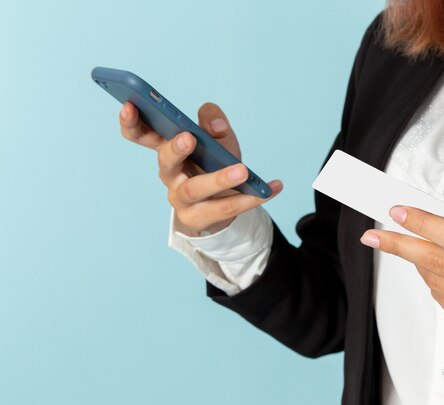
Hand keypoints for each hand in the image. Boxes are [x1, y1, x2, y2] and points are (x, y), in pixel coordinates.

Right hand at [119, 102, 282, 235]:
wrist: (221, 206)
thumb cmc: (214, 165)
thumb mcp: (217, 141)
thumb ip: (215, 125)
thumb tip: (216, 123)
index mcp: (168, 149)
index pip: (142, 135)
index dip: (132, 122)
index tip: (129, 105)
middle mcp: (170, 174)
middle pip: (165, 162)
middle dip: (175, 149)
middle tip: (188, 138)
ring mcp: (181, 199)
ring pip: (195, 189)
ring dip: (219, 179)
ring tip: (243, 169)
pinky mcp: (198, 219)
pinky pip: (223, 208)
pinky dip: (250, 198)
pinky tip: (273, 187)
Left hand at [360, 206, 443, 344]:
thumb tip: (421, 227)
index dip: (423, 224)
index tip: (399, 214)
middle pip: (435, 262)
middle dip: (399, 246)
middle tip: (374, 236)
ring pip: (433, 281)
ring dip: (421, 264)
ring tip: (430, 253)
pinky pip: (440, 299)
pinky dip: (436, 283)